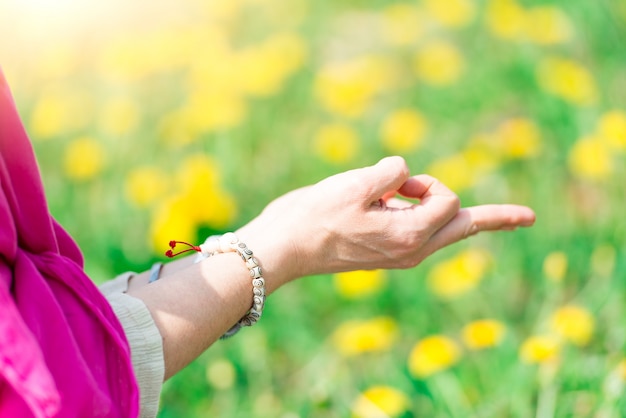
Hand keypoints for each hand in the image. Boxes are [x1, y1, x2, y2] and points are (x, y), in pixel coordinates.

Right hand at [237, 156, 534, 288]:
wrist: (283, 248)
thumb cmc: (315, 216)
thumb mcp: (357, 184)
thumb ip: (393, 172)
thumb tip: (403, 174)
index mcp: (409, 236)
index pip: (449, 201)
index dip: (429, 183)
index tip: (398, 184)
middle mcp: (411, 251)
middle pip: (462, 227)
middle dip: (493, 218)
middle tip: (528, 218)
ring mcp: (399, 256)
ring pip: (443, 232)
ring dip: (438, 205)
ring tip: (411, 191)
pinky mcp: (385, 255)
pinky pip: (422, 236)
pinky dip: (420, 214)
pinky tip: (409, 205)